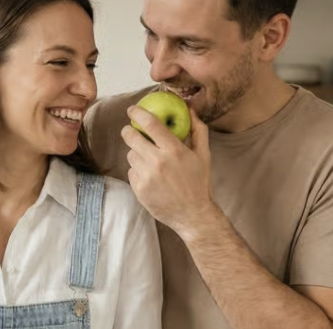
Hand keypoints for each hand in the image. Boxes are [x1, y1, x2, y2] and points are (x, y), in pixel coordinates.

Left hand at [121, 106, 215, 237]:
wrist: (192, 214)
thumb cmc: (199, 182)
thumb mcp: (203, 155)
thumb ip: (197, 129)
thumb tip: (189, 108)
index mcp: (174, 150)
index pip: (150, 124)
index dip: (138, 113)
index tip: (132, 109)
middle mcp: (158, 162)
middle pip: (131, 137)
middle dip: (129, 131)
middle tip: (131, 130)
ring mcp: (146, 176)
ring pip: (130, 155)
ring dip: (136, 153)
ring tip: (149, 160)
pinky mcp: (139, 189)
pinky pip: (131, 172)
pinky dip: (138, 171)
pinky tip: (150, 176)